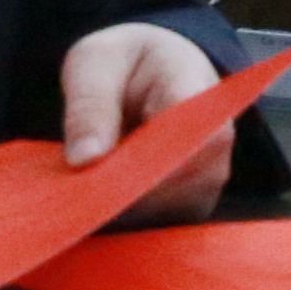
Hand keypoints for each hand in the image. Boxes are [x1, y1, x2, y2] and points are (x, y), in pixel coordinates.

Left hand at [61, 21, 230, 221]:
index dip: (150, 162)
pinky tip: (101, 200)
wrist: (150, 71)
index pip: (195, 134)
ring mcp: (210, 176)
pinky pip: (161, 225)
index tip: (98, 168)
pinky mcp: (193, 204)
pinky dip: (126, 219)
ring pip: (167, 211)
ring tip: (85, 187)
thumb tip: (85, 160)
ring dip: (120, 207)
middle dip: (121, 190)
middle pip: (179, 184)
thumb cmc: (122, 63)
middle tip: (73, 186)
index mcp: (194, 88)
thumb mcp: (94, 63)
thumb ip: (90, 105)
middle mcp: (217, 138)